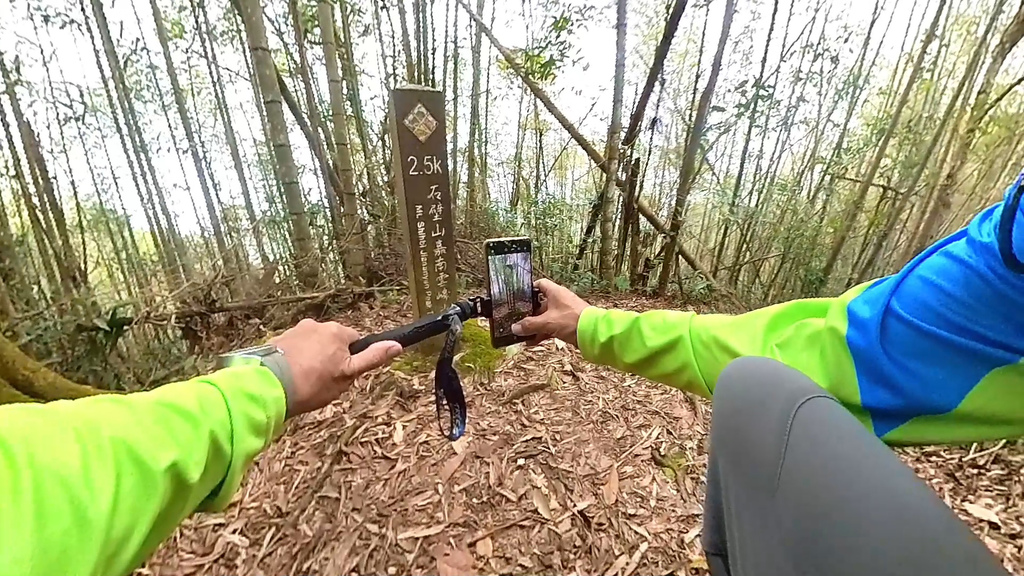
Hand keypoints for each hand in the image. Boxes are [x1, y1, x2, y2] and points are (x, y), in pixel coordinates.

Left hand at [269, 319, 401, 416]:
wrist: (269, 386)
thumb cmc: (313, 383)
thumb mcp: (348, 374)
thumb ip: (372, 358)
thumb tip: (397, 345)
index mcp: (337, 331)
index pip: (354, 341)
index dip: (350, 360)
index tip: (342, 375)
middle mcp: (316, 325)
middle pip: (331, 342)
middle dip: (330, 359)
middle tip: (324, 382)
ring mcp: (294, 331)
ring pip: (311, 346)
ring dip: (311, 360)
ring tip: (304, 383)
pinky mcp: (276, 340)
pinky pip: (292, 350)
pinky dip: (294, 361)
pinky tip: (289, 379)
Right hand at [511, 279, 590, 346]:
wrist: (594, 333)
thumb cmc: (571, 320)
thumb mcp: (547, 322)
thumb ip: (530, 325)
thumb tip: (514, 328)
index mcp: (555, 292)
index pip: (540, 285)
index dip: (529, 289)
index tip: (518, 297)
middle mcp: (559, 300)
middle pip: (540, 304)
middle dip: (529, 313)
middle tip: (516, 319)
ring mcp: (564, 313)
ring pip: (545, 317)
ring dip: (534, 326)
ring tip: (522, 334)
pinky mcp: (567, 324)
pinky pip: (550, 327)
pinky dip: (542, 333)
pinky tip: (531, 342)